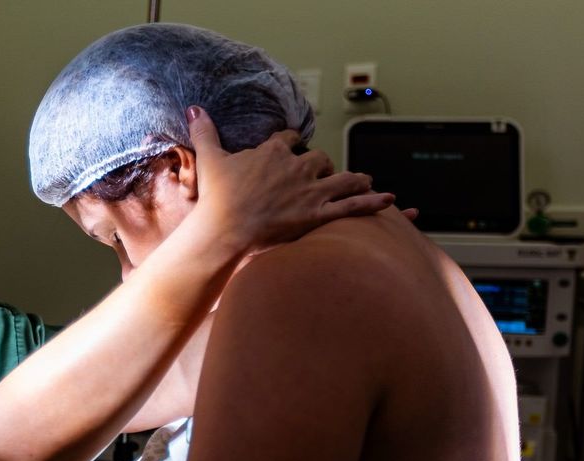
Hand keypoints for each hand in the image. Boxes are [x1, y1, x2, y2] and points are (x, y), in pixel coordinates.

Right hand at [184, 107, 395, 253]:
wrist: (224, 229)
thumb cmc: (216, 198)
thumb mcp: (209, 159)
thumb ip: (205, 132)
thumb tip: (194, 108)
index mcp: (272, 153)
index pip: (289, 139)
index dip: (292, 143)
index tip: (292, 145)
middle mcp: (296, 167)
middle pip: (319, 159)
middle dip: (322, 165)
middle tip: (323, 174)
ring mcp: (310, 191)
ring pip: (342, 178)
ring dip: (354, 179)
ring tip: (363, 180)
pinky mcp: (318, 215)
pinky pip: (352, 206)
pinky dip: (372, 202)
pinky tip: (388, 200)